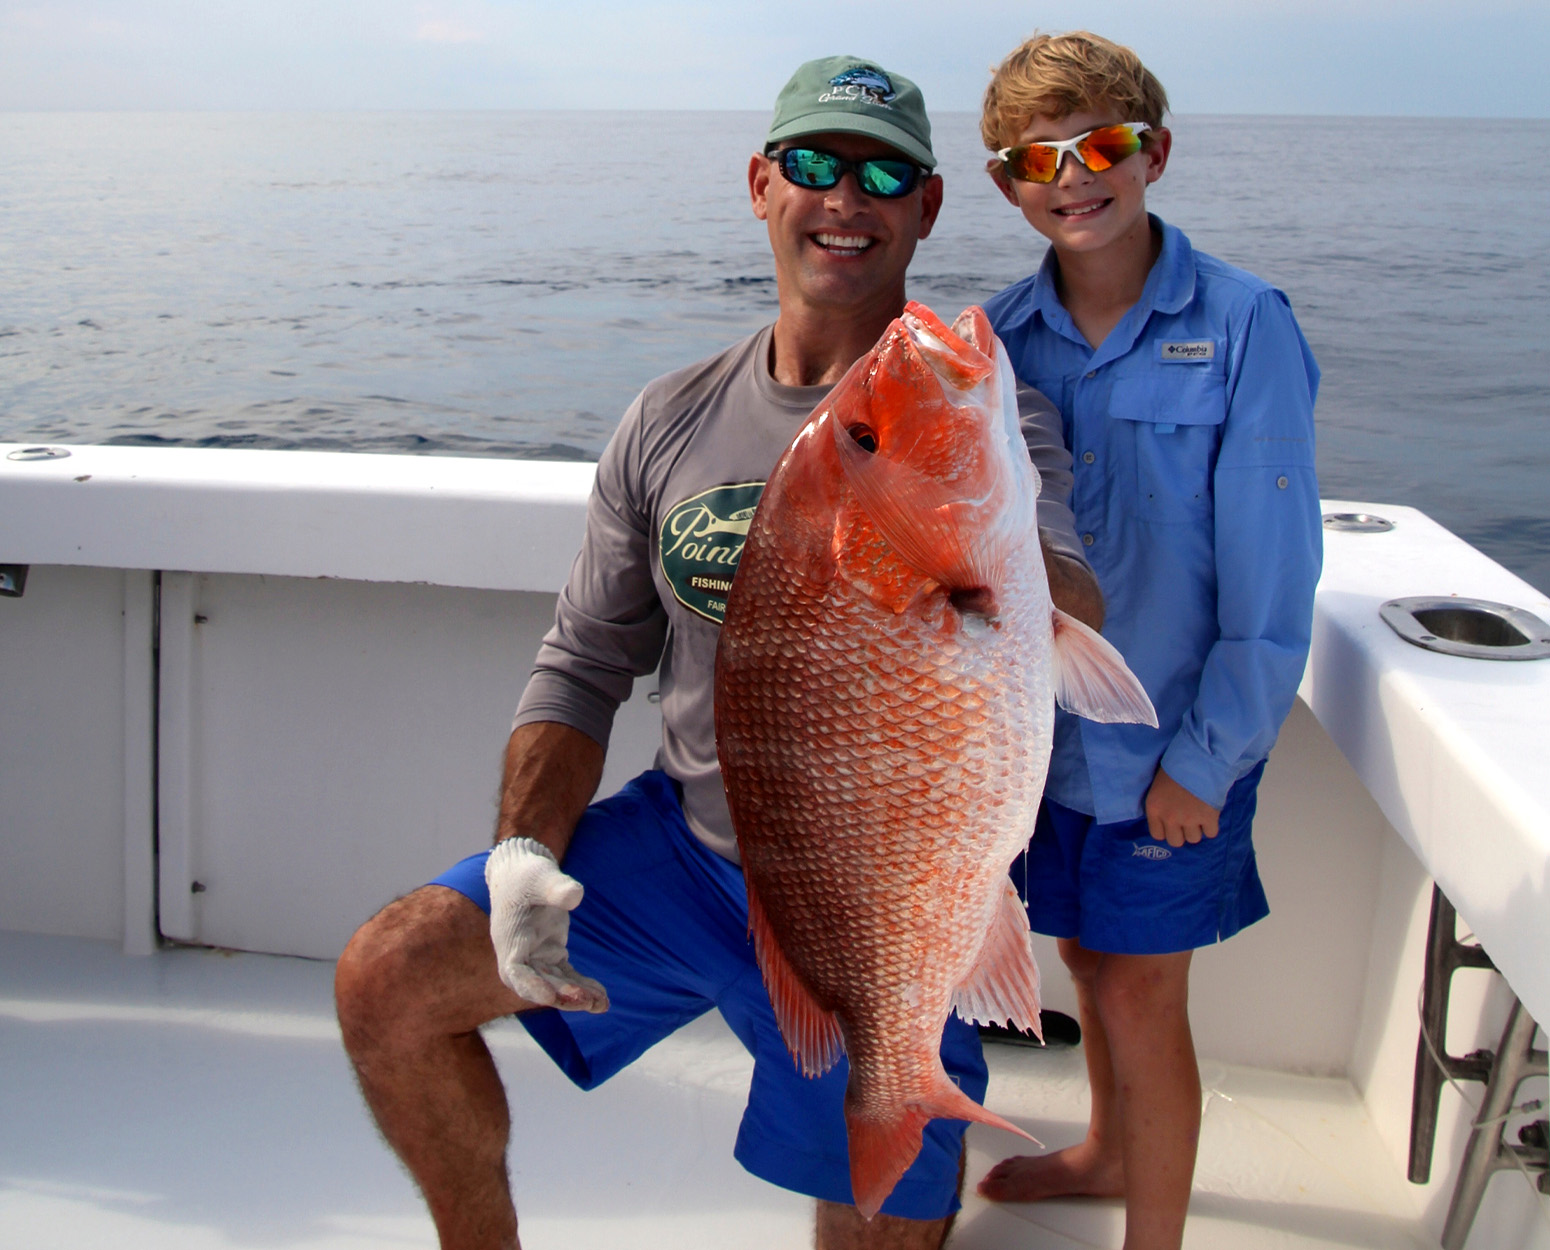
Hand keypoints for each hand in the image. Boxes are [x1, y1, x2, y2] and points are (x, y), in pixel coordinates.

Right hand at [485, 838, 608, 1011]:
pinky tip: (602, 998)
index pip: (516, 971)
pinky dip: (583, 986)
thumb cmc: (527, 874)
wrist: (523, 873)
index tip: (549, 997)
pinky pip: (567, 977)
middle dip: (562, 995)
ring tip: (601, 1004)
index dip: (531, 985)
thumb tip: (576, 895)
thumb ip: (556, 887)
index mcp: (509, 939)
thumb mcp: (540, 876)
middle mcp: (519, 956)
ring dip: (576, 996)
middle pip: (538, 984)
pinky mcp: (551, 955)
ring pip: (555, 985)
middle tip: (587, 1001)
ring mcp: (536, 957)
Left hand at [1144, 768, 1219, 847]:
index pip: (1157, 835)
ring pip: (1193, 839)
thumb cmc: (1177, 766)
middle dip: (1182, 832)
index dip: (1166, 830)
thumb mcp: (1159, 786)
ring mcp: (1189, 819)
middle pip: (1175, 841)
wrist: (1198, 757)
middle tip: (1187, 821)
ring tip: (1199, 815)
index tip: (1172, 823)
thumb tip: (1167, 819)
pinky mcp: (1208, 818)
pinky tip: (1210, 815)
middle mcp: (1169, 817)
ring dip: (1197, 829)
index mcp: (1154, 808)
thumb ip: (1161, 805)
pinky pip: (1211, 833)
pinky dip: (1211, 826)